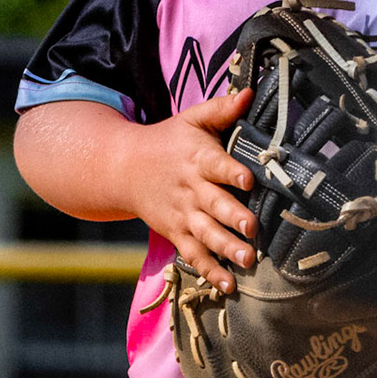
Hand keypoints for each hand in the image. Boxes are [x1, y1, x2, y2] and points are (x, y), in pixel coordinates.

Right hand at [125, 87, 257, 292]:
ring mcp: (183, 215)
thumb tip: (250, 91)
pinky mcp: (177, 233)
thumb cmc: (168, 141)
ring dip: (226, 248)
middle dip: (233, 217)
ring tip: (248, 259)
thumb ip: (221, 109)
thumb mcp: (191, 120)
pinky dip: (210, 271)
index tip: (247, 179)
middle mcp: (191, 189)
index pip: (216, 164)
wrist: (124, 168)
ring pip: (206, 234)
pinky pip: (194, 255)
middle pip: (214, 204)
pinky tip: (228, 285)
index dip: (232, 172)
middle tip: (253, 228)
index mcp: (197, 158)